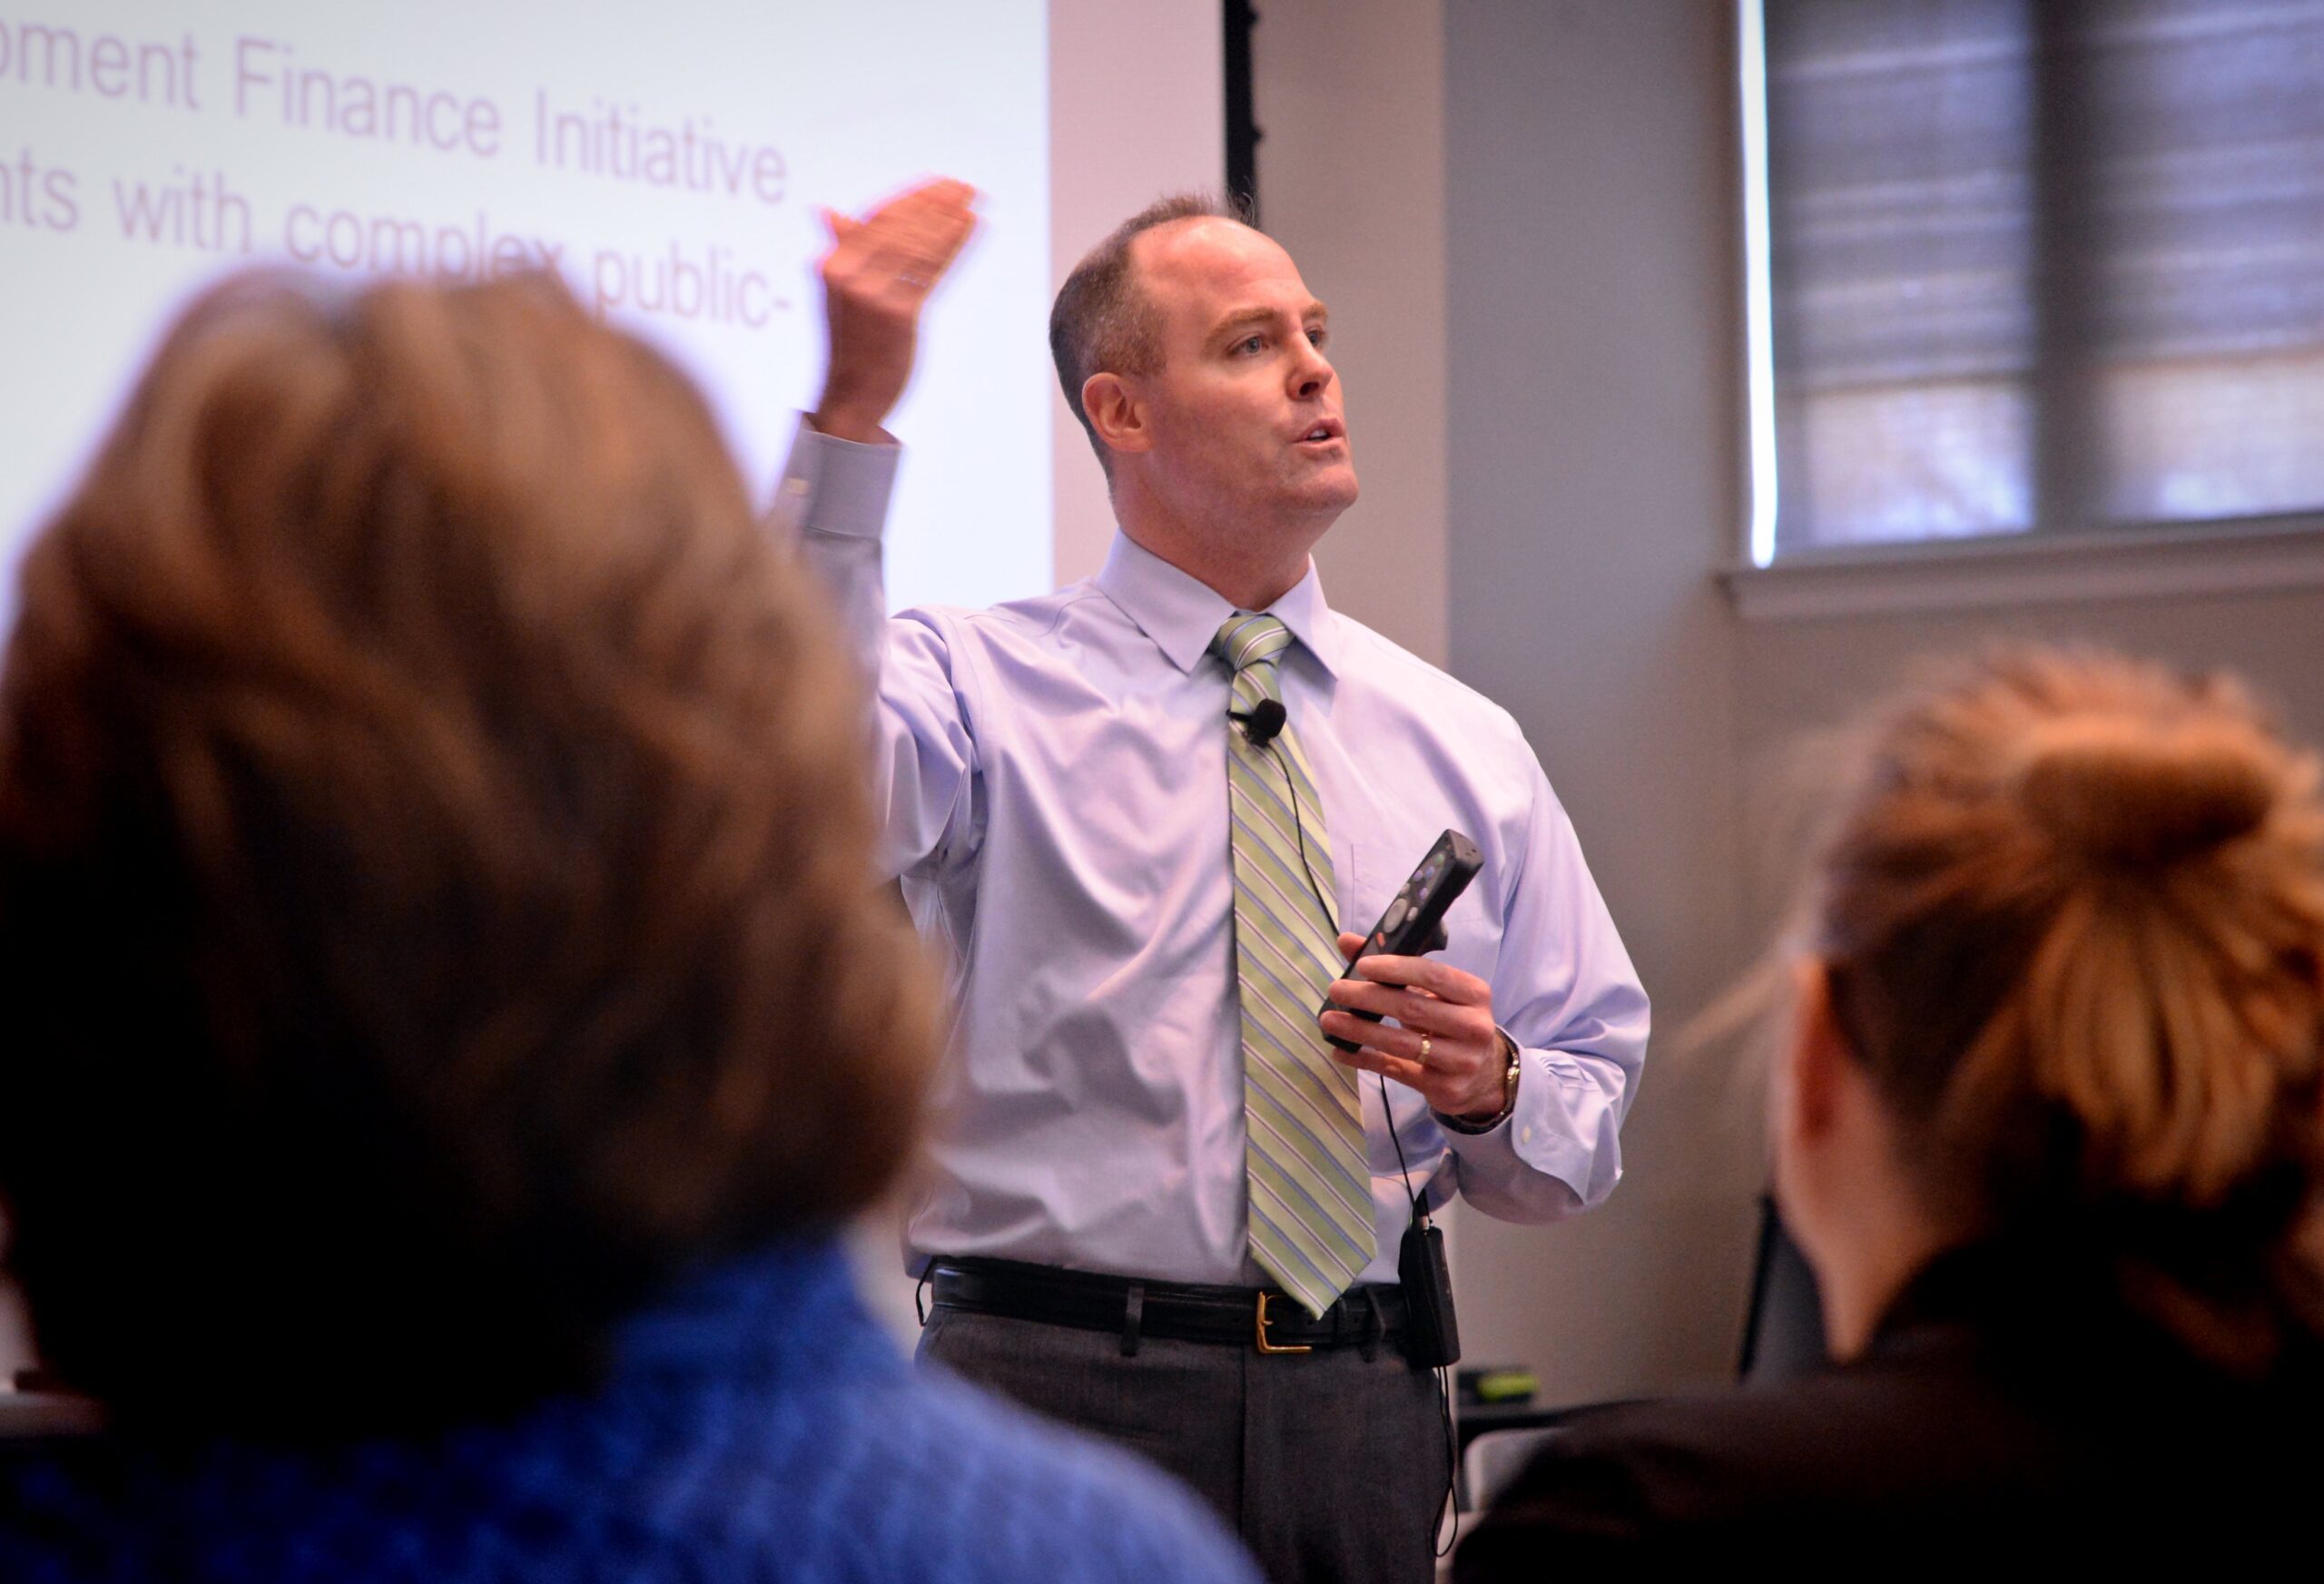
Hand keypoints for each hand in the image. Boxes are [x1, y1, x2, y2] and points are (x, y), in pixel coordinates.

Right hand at [810, 177, 977, 442]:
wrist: (852, 394)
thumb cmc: (851, 342)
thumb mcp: (836, 292)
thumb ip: (841, 249)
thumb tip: (826, 211)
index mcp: (831, 264)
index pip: (878, 218)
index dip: (913, 198)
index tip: (942, 183)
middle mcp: (847, 276)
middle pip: (901, 227)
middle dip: (937, 204)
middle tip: (967, 187)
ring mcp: (872, 296)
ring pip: (919, 246)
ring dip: (951, 221)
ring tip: (975, 205)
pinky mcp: (898, 316)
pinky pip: (932, 271)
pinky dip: (955, 245)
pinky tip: (973, 228)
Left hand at [1320, 931, 1508, 1119]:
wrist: (1484, 1073)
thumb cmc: (1452, 1020)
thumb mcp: (1435, 992)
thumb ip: (1394, 966)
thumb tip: (1347, 941)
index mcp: (1475, 993)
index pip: (1433, 975)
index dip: (1396, 969)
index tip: (1363, 965)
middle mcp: (1474, 1026)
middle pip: (1412, 1008)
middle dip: (1368, 997)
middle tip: (1336, 989)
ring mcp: (1461, 1060)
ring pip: (1402, 1043)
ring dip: (1360, 1031)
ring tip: (1329, 1020)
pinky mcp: (1445, 1088)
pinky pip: (1396, 1071)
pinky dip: (1364, 1059)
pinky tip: (1341, 1051)